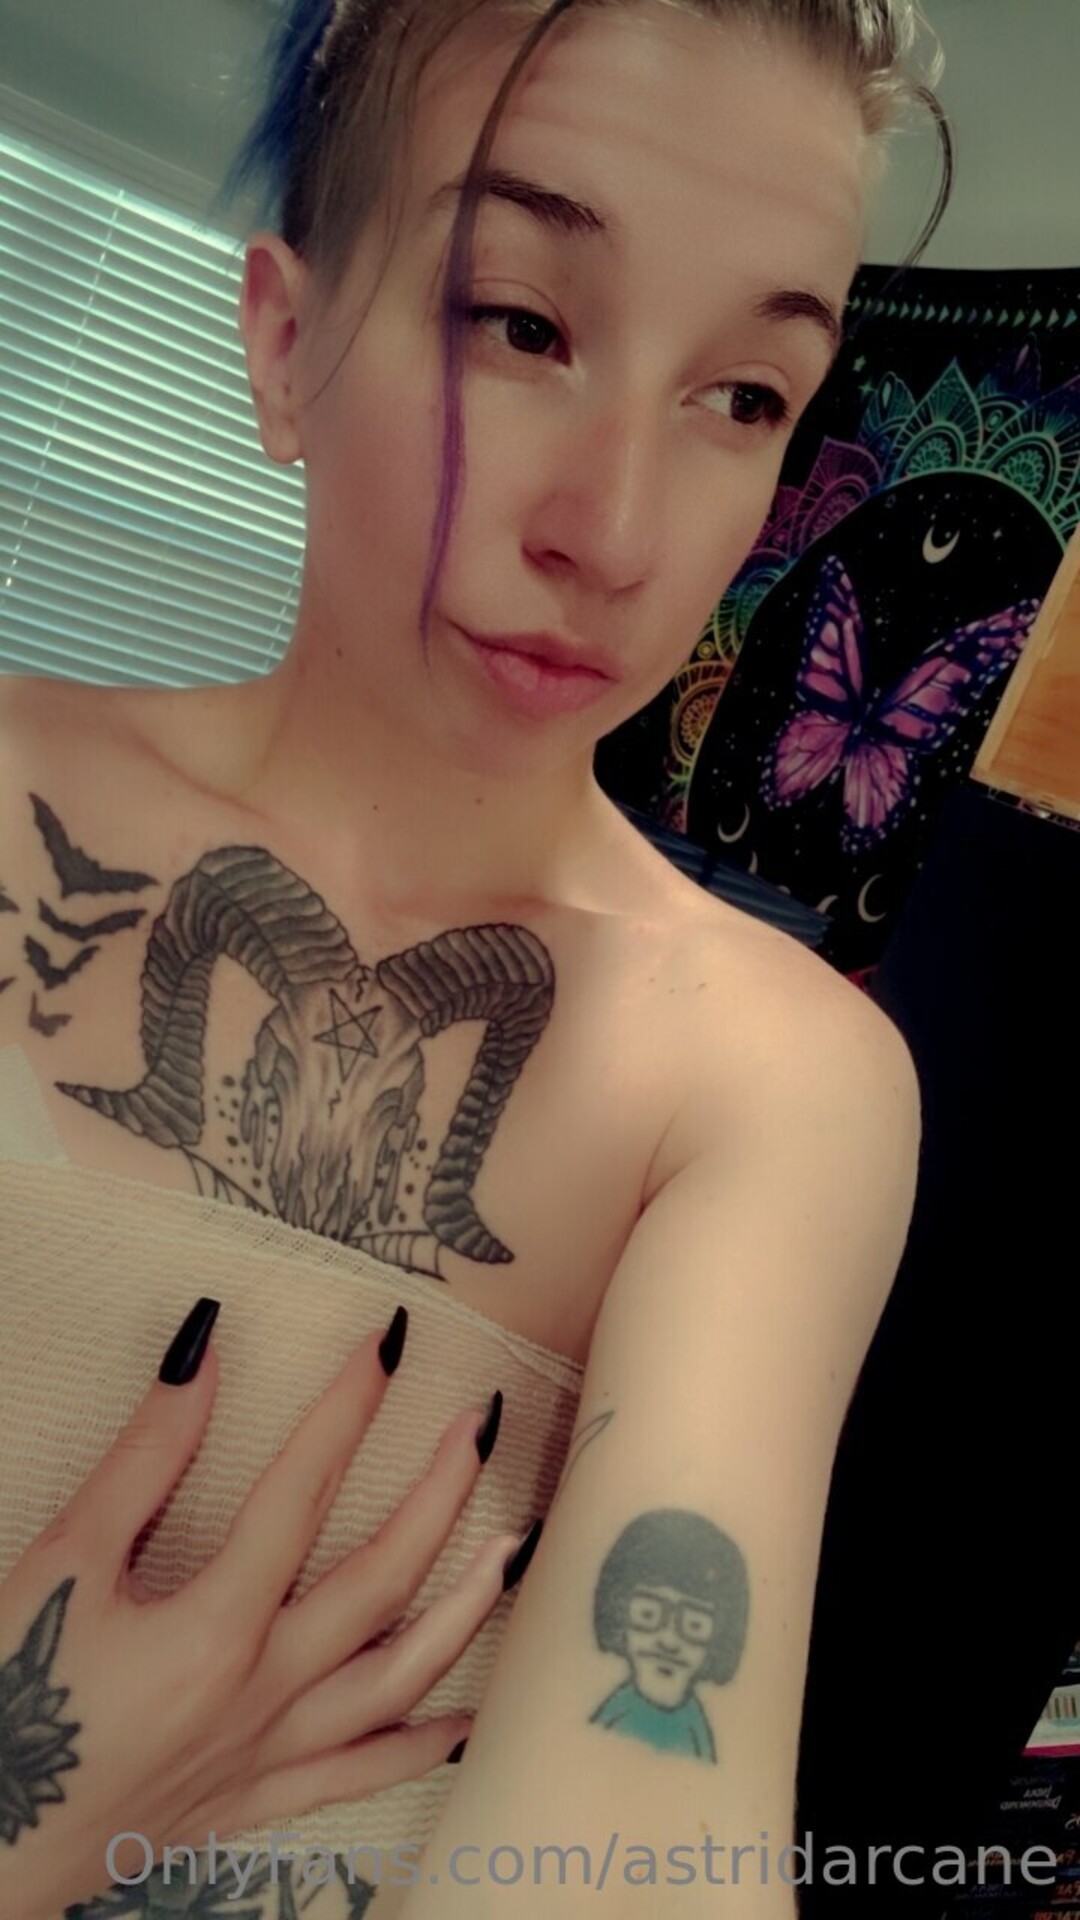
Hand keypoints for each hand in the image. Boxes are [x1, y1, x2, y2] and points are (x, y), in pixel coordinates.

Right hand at [0, 1297, 520, 1918]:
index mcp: (213, 1629)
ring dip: (465, 1610)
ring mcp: (267, 1753)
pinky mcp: (255, 1799)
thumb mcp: (61, 1566)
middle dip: (441, 1492)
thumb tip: (203, 1355)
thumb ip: (142, 1461)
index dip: (346, 1408)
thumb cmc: (9, 1699)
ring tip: (516, 1547)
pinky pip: (361, 1775)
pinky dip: (421, 1745)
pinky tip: (468, 1717)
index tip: (385, 1342)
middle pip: (381, 1581)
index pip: (301, 1493)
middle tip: (482, 1422)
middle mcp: (262, 1692)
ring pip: (397, 1679)